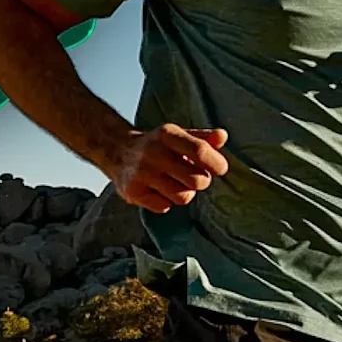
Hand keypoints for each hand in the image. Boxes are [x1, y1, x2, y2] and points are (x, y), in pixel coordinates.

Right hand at [113, 123, 229, 211]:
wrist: (118, 151)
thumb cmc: (158, 145)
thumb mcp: (179, 136)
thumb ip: (203, 138)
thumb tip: (222, 137)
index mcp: (167, 134)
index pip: (199, 150)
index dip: (216, 163)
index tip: (220, 168)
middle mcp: (153, 152)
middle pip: (196, 180)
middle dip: (202, 181)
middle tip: (195, 177)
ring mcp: (141, 173)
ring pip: (183, 197)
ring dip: (185, 193)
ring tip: (176, 184)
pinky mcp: (133, 192)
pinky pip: (164, 207)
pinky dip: (166, 202)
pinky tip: (159, 190)